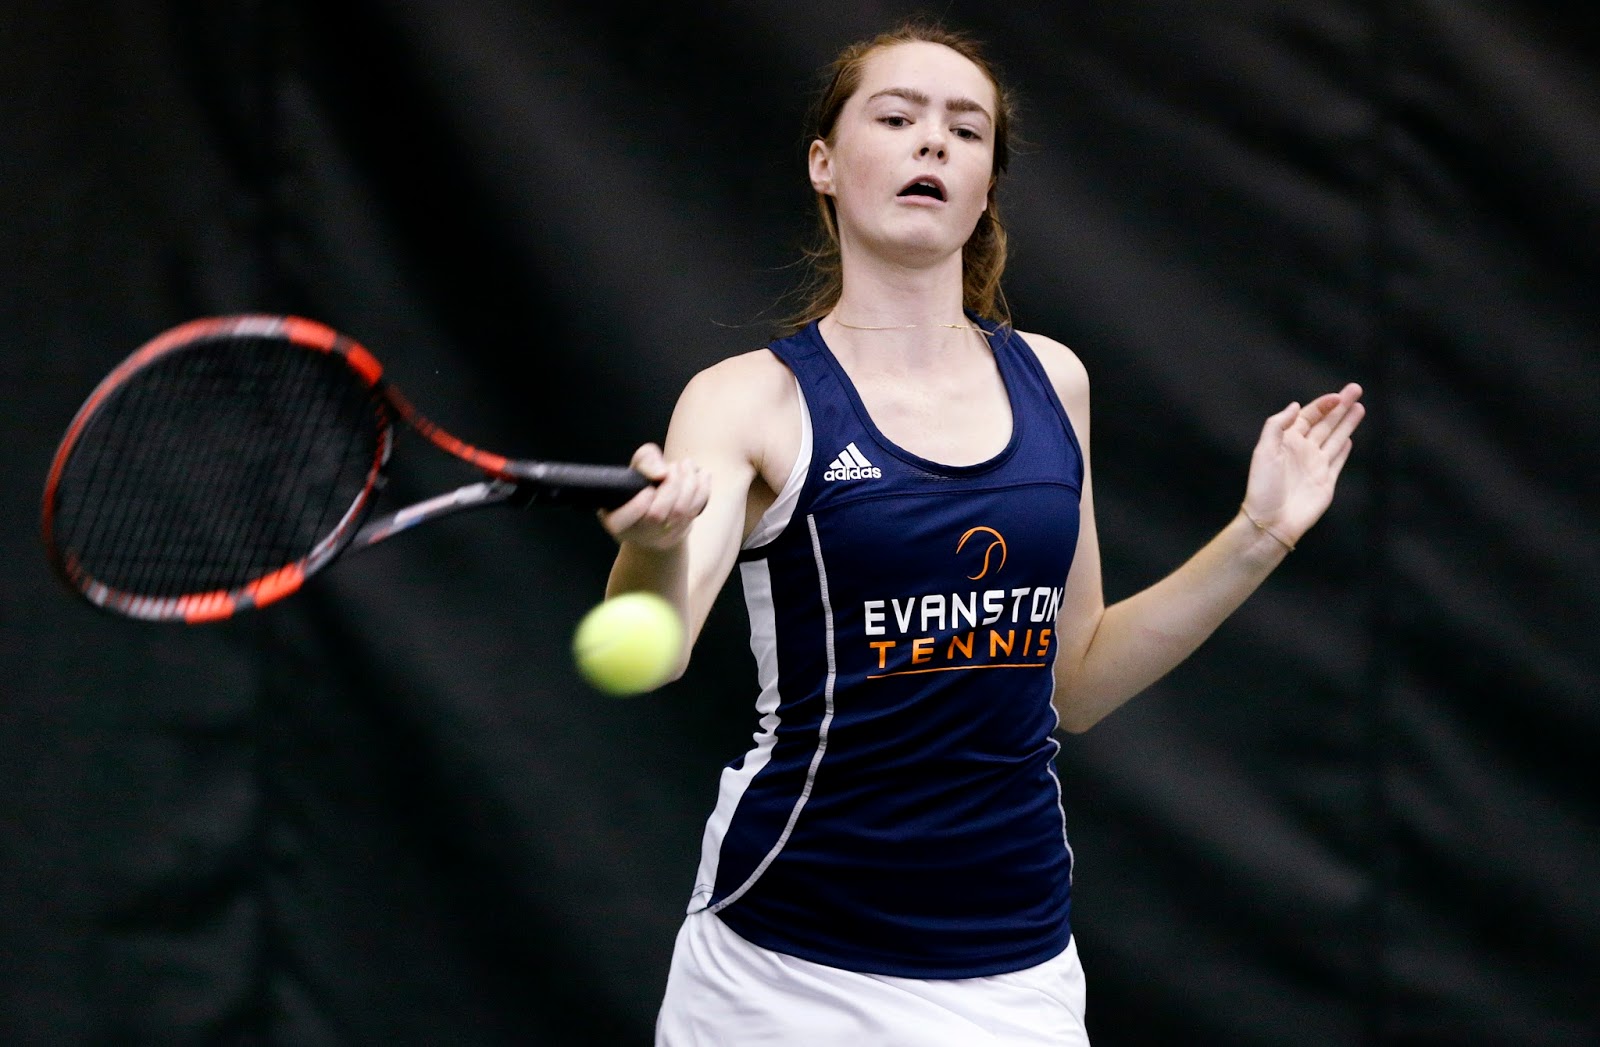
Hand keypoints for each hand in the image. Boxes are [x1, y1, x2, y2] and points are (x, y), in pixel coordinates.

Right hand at [599, 443, 710, 550]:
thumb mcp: (636, 468)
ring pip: (679, 513)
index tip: (648, 488)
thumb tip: (661, 472)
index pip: (621, 521)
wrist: (657, 503)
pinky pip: (694, 511)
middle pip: (655, 515)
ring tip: (686, 465)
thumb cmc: (640, 484)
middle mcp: (636, 533)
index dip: (637, 505)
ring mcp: (659, 537)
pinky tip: (702, 475)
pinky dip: (702, 490)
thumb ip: (644, 461)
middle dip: (670, 485)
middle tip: (673, 467)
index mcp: (615, 520)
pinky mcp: (679, 533)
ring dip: (688, 484)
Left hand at [1241, 383, 1364, 544]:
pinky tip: (1349, 438)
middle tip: (1356, 389)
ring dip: (1346, 423)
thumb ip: (1278, 426)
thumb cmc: (1263, 487)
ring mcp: (1315, 466)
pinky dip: (1343, 449)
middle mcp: (1302, 451)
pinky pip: (1337, 461)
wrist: (1272, 521)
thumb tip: (1296, 406)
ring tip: (1359, 407)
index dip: (1323, 405)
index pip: (1308, 416)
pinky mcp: (1326, 482)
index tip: (1337, 396)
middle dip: (1340, 407)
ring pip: (1334, 439)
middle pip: (1325, 424)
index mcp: (1286, 442)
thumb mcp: (1264, 451)